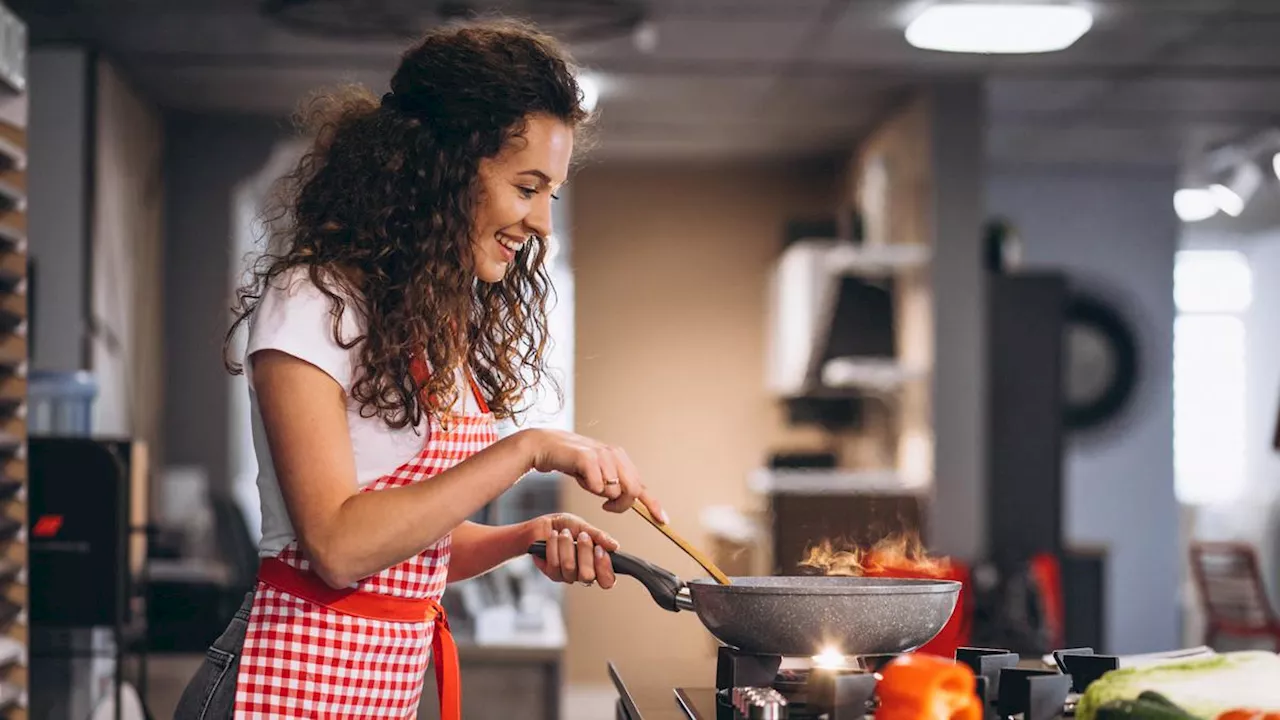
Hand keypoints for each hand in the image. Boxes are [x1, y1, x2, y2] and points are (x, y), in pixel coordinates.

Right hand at [521, 429, 667, 522]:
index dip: (653, 504)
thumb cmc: (573, 463)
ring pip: (613, 491)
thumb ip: (614, 485)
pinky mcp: (588, 457)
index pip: (641, 485)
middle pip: (632, 491)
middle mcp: (615, 454)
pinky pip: (598, 486)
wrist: (547, 447)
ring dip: (599, 494)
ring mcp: (602, 455)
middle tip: (606, 506)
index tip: (663, 520)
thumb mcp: (598, 474)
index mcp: (620, 458)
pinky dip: (589, 488)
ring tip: (587, 482)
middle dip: (620, 505)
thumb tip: (629, 502)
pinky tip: (580, 477)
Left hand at [527, 513, 618, 587]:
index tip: (599, 550)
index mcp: (596, 564)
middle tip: (582, 536)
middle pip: (588, 576)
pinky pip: (554, 564)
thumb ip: (599, 537)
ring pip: (569, 568)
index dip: (605, 568)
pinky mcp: (552, 573)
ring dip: (567, 545)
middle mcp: (582, 573)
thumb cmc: (565, 527)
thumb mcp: (584, 527)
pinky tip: (553, 537)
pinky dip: (554, 545)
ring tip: (564, 533)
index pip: (607, 580)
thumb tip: (615, 546)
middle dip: (584, 552)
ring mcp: (567, 575)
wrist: (543, 525)